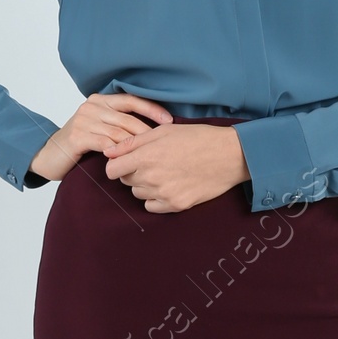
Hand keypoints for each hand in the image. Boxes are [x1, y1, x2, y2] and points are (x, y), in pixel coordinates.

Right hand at [29, 93, 171, 181]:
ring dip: (136, 145)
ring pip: (118, 132)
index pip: (131, 100)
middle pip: (127, 118)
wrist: (49, 156)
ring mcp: (83, 120)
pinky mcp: (77, 136)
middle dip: (148, 132)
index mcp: (99, 100)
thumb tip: (154, 128)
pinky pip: (105, 143)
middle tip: (164, 144)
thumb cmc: (80, 144)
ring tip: (151, 155)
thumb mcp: (100, 128)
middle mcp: (91, 106)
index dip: (151, 109)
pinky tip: (129, 161)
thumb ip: (119, 123)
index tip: (169, 121)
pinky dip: (118, 152)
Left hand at [105, 122, 248, 212]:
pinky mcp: (175, 205)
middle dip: (133, 172)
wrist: (228, 155)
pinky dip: (155, 198)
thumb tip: (109, 152)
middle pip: (125, 181)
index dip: (116, 165)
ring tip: (165, 172)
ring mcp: (163, 193)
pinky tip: (169, 185)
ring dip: (145, 184)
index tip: (124, 162)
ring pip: (138, 193)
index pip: (111, 170)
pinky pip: (151, 206)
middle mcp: (151, 177)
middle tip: (153, 162)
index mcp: (146, 156)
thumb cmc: (197, 138)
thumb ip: (132, 142)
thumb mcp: (163, 131)